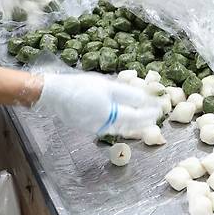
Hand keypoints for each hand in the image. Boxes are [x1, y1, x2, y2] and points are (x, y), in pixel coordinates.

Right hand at [33, 71, 159, 135]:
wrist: (54, 94)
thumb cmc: (81, 85)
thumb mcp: (107, 85)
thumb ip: (127, 94)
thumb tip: (144, 98)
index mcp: (111, 114)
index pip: (136, 116)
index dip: (150, 112)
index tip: (160, 108)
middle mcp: (105, 126)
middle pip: (130, 125)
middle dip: (145, 120)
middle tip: (156, 115)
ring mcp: (96, 129)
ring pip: (121, 128)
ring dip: (134, 123)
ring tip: (144, 118)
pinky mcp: (89, 128)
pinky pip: (110, 127)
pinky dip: (121, 123)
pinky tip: (124, 117)